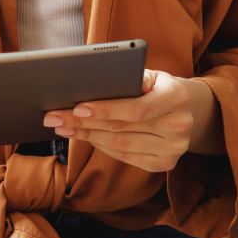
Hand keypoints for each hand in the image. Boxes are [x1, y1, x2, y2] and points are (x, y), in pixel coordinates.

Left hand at [42, 70, 217, 172]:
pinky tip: (82, 136)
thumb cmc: (156, 87)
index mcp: (176, 97)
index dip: (105, 110)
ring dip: (86, 136)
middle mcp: (179, 126)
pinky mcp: (163, 164)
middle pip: (122, 129)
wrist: (183, 109)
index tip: (76, 108)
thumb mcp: (149, 74)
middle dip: (83, 123)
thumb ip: (129, 77)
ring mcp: (173, 149)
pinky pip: (124, 156)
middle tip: (54, 117)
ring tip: (62, 127)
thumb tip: (95, 82)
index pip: (136, 109)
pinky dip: (99, 146)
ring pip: (119, 145)